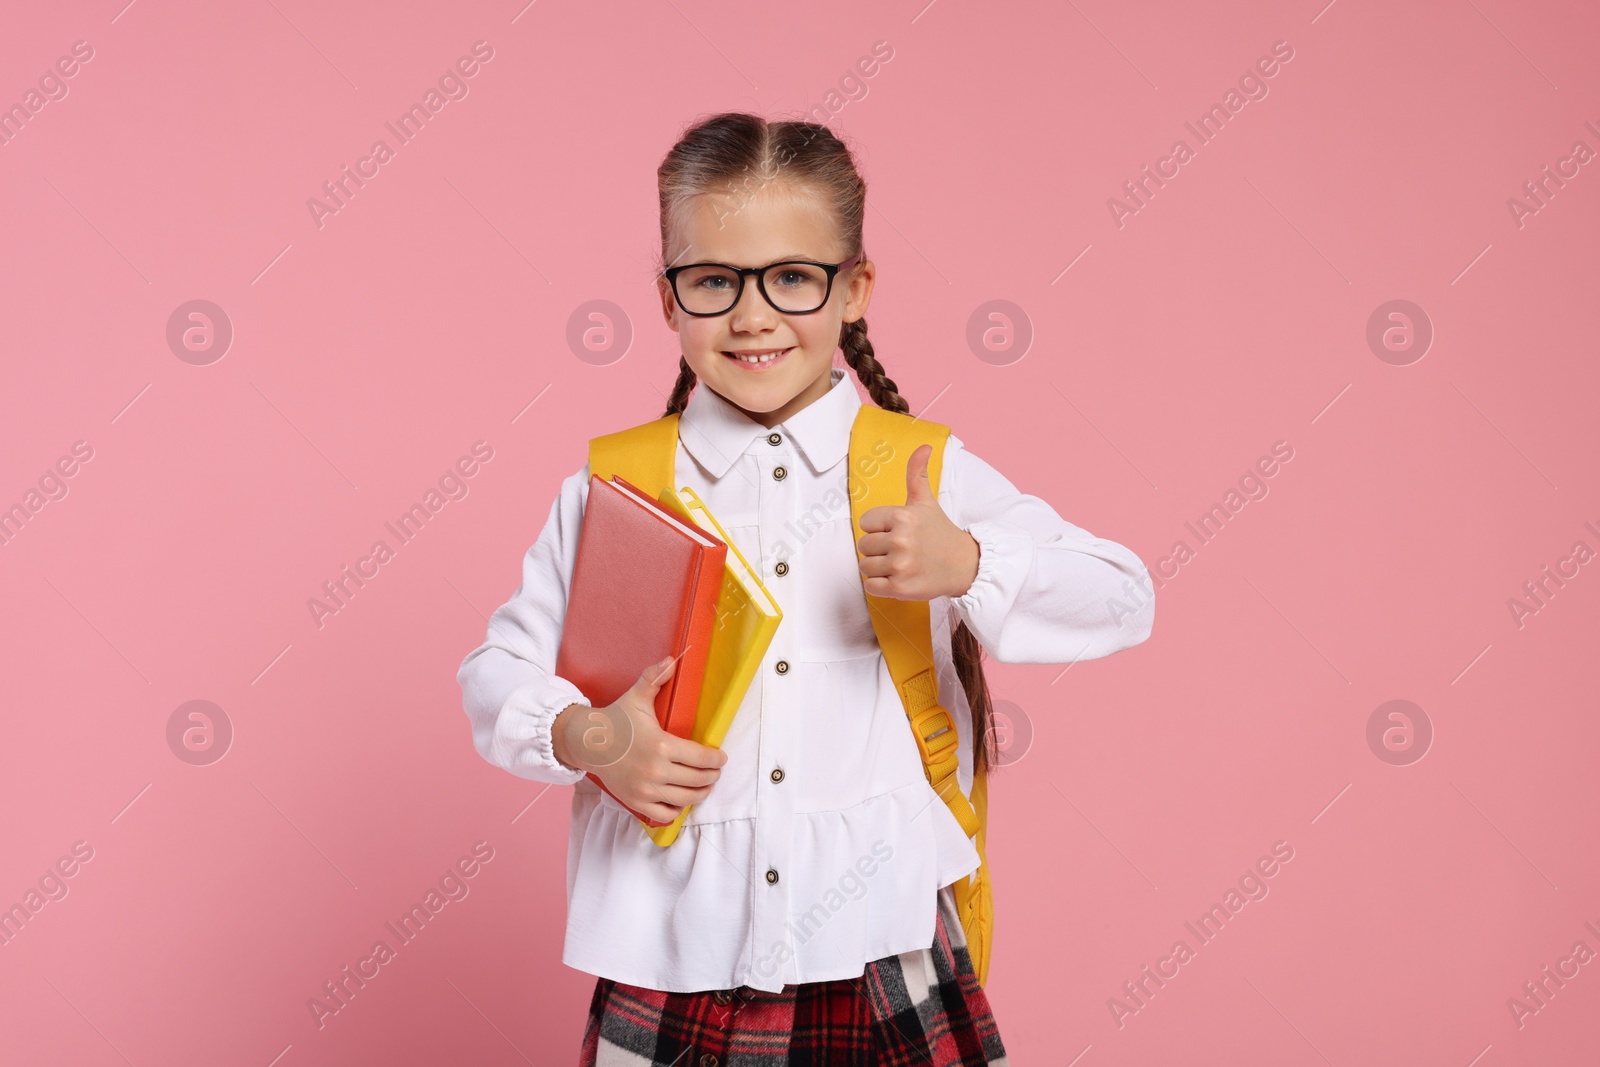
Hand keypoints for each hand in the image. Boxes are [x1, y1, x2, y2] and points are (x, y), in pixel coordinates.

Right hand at [553, 655, 726, 823]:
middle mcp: (655, 770)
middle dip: (712, 776)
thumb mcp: (636, 697)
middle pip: (698, 780)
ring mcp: (645, 789)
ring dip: (700, 794)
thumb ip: (655, 677)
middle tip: (716, 771)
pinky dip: (676, 810)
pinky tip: (681, 800)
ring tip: (705, 786)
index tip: (721, 757)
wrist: (587, 742)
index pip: (701, 758)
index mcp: (661, 745)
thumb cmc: (616, 719)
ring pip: (685, 799)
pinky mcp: (635, 801)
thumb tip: (672, 659)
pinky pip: (664, 814)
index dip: (716, 759)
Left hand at [857, 443, 980, 600]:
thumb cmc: (940, 532)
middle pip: (864, 545)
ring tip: (901, 564)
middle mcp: (900, 540)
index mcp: (902, 516)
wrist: (964, 565)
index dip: (878, 528)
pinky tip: (899, 578)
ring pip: (865, 566)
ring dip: (879, 568)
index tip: (897, 532)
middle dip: (879, 549)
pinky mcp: (900, 588)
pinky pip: (871, 586)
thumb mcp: (927, 502)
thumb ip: (917, 474)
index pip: (865, 522)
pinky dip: (881, 586)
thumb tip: (924, 446)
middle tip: (902, 550)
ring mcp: (900, 565)